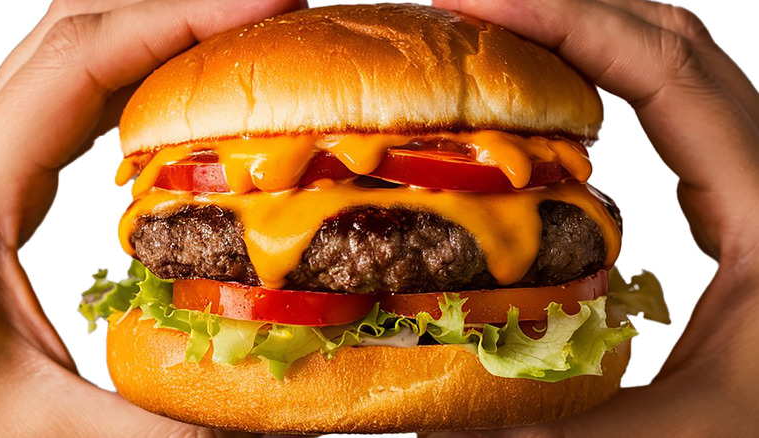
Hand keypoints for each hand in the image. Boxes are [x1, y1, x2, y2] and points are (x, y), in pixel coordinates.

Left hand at [0, 0, 301, 434]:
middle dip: (180, 9)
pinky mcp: (6, 182)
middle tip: (271, 13)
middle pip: (76, 31)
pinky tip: (188, 108)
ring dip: (161, 38)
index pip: (80, 64)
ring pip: (73, 57)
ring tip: (243, 45)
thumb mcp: (38, 425)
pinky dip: (141, 82)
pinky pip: (78, 102)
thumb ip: (159, 428)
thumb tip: (269, 434)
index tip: (264, 7)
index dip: (177, 20)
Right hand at [430, 0, 758, 434]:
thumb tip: (432, 420)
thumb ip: (551, 427)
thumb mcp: (677, 433)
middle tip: (470, 15)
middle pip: (670, 41)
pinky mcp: (730, 193)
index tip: (480, 8)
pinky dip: (602, 79)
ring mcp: (750, 175)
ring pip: (673, 63)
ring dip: (582, 36)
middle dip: (563, 10)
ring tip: (497, 42)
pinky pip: (667, 102)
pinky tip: (548, 104)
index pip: (668, 74)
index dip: (569, 23)